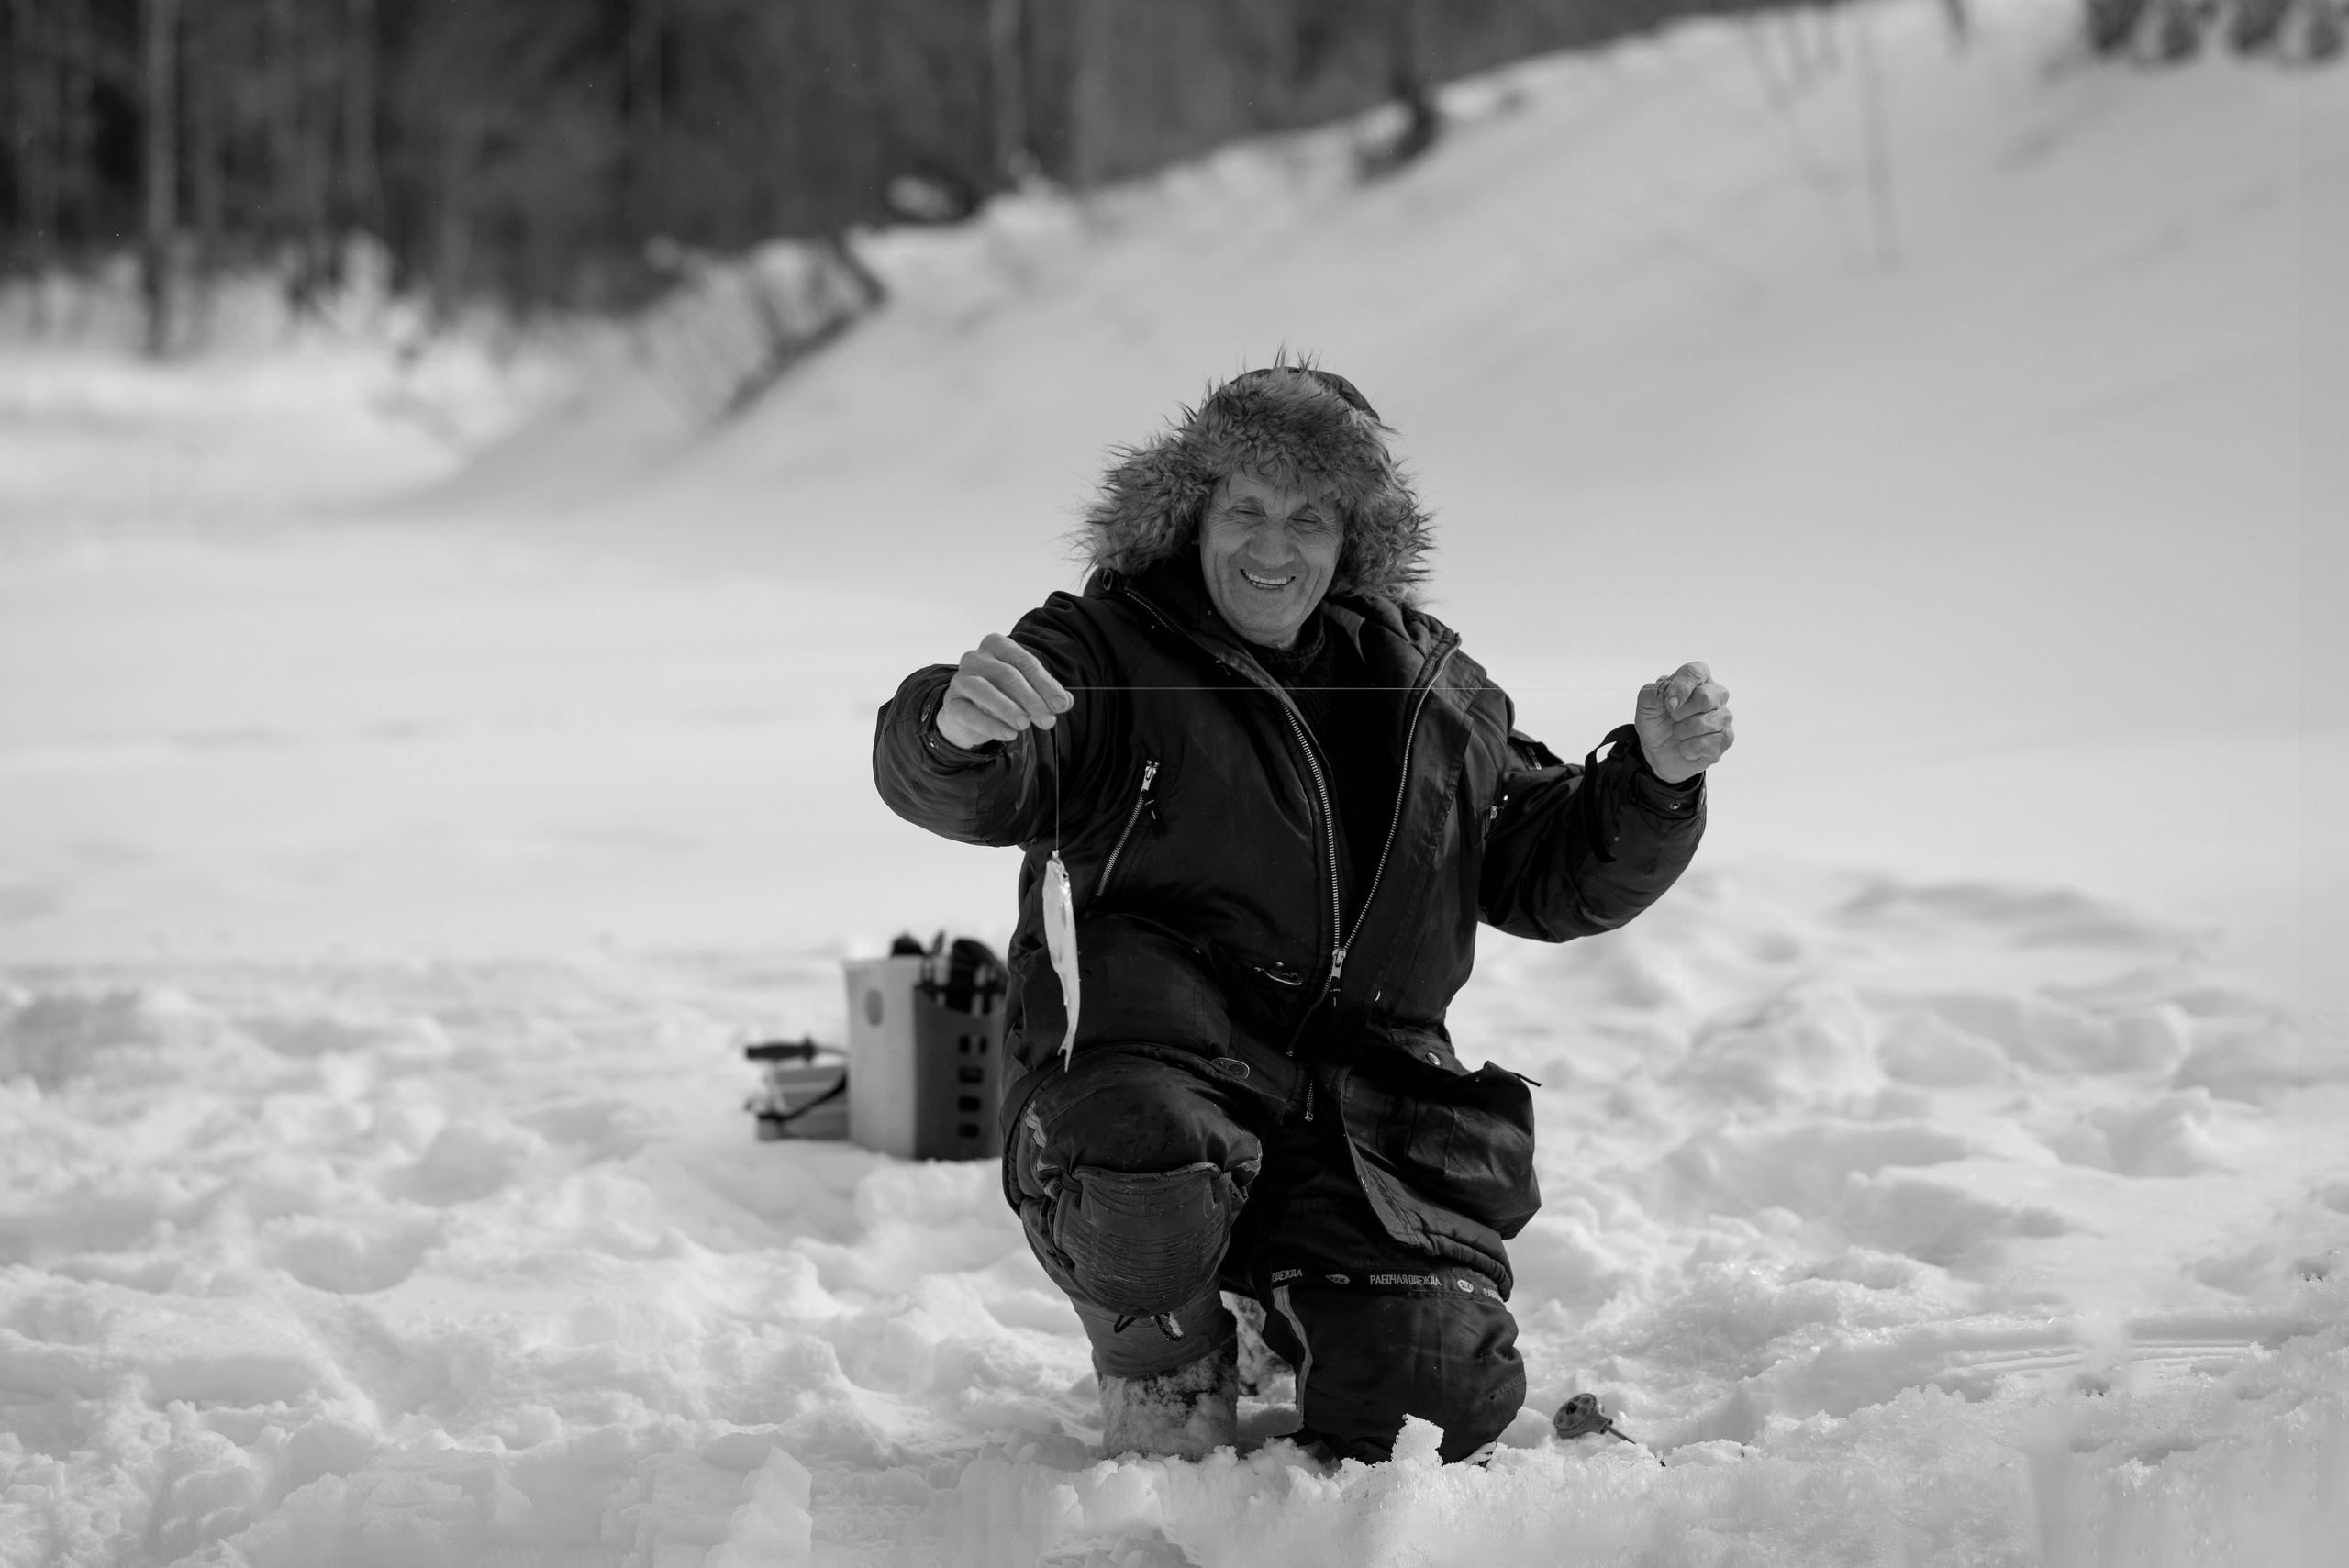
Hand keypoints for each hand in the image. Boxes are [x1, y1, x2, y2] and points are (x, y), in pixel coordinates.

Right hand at [936, 633, 1073, 748]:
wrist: (967, 715)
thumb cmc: (1002, 695)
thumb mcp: (1028, 691)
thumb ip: (1047, 694)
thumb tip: (1065, 702)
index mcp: (997, 645)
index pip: (1025, 662)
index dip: (1045, 684)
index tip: (1060, 705)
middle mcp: (975, 657)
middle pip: (1007, 674)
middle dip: (1031, 699)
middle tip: (1048, 721)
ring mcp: (960, 679)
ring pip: (984, 689)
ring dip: (1009, 709)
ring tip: (1026, 726)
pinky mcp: (952, 703)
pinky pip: (970, 713)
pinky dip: (991, 725)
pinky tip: (1009, 734)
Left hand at [1634, 661, 1732, 783]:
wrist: (1658, 751)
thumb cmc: (1656, 721)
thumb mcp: (1646, 704)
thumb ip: (1653, 692)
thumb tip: (1671, 697)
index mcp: (1698, 679)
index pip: (1695, 672)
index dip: (1680, 687)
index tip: (1667, 704)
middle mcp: (1716, 694)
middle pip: (1704, 697)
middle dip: (1679, 713)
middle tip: (1672, 719)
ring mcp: (1724, 716)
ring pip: (1704, 723)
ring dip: (1681, 732)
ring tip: (1679, 733)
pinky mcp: (1726, 738)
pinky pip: (1708, 744)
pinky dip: (1688, 748)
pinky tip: (1687, 746)